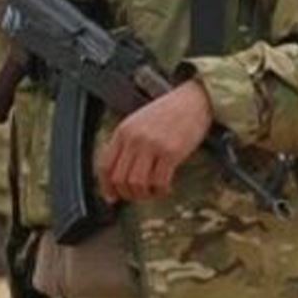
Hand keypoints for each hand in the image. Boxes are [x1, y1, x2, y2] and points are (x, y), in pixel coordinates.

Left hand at [95, 80, 213, 203]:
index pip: (105, 165)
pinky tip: (165, 188)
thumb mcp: (138, 122)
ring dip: (144, 194)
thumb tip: (119, 174)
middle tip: (137, 196)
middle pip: (119, 178)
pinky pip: (159, 182)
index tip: (112, 197)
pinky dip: (161, 191)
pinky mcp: (171, 152)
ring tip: (152, 192)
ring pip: (137, 183)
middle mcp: (134, 138)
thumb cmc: (168, 112)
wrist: (193, 100)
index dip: (106, 186)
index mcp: (123, 131)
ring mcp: (152, 145)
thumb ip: (127, 144)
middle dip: (126, 194)